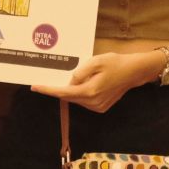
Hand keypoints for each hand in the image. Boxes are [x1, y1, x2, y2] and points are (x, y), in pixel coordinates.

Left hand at [31, 50, 157, 112]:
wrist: (134, 72)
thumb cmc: (115, 63)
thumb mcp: (96, 61)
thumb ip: (80, 72)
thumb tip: (70, 81)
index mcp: (90, 91)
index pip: (63, 92)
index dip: (48, 90)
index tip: (35, 87)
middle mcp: (92, 102)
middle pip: (69, 96)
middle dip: (60, 88)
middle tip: (54, 77)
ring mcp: (97, 107)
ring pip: (76, 99)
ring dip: (73, 90)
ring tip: (83, 76)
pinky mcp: (101, 108)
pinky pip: (84, 101)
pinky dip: (81, 93)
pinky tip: (88, 83)